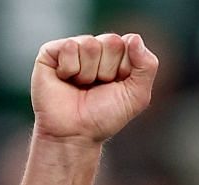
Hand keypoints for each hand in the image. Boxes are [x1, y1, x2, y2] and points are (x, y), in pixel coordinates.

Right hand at [30, 33, 158, 143]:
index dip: (124, 69)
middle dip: (107, 70)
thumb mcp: (137, 96)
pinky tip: (65, 80)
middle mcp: (96, 47)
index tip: (116, 86)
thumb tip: (134, 37)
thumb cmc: (105, 116)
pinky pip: (68, 47)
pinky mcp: (51, 51)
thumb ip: (147, 66)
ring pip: (90, 44)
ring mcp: (73, 47)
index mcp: (118, 55)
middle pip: (111, 41)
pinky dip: (70, 69)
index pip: (129, 43)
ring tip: (80, 85)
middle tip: (97, 86)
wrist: (75, 134)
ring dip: (88, 73)